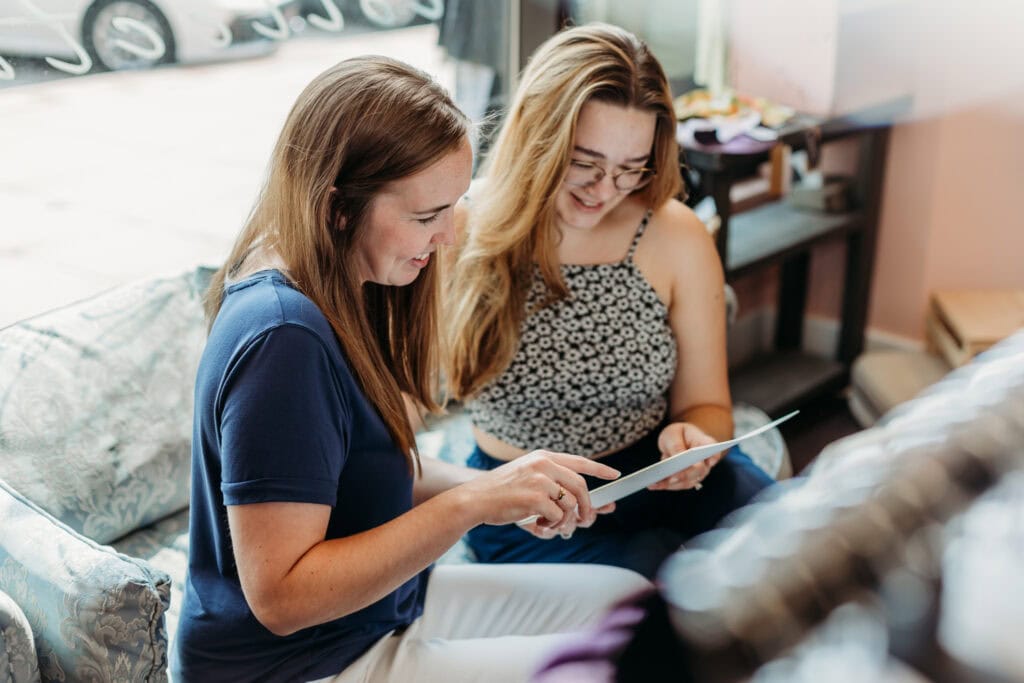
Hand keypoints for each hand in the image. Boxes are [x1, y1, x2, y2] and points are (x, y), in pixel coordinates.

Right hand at [456, 450, 619, 537]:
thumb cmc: (500, 493)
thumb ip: (553, 489)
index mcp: (543, 457)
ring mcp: (540, 480)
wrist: (475, 499)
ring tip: (550, 527)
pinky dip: (551, 527)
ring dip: (565, 522)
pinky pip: (558, 517)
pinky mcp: (536, 497)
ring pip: (570, 505)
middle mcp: (544, 464)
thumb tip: (584, 510)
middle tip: (585, 521)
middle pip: (580, 487)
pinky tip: (538, 527)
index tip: (615, 475)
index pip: (579, 462)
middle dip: (587, 507)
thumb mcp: (527, 479)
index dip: (599, 470)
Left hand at [648, 422, 723, 490]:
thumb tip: (677, 460)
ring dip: (670, 484)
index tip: (703, 462)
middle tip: (671, 478)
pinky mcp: (686, 481)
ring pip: (686, 482)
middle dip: (684, 475)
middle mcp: (706, 462)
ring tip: (654, 483)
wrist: (678, 439)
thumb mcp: (674, 433)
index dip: (711, 458)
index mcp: (707, 445)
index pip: (714, 453)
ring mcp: (698, 474)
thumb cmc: (678, 433)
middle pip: (698, 471)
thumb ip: (677, 445)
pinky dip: (664, 486)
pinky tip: (652, 485)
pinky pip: (676, 485)